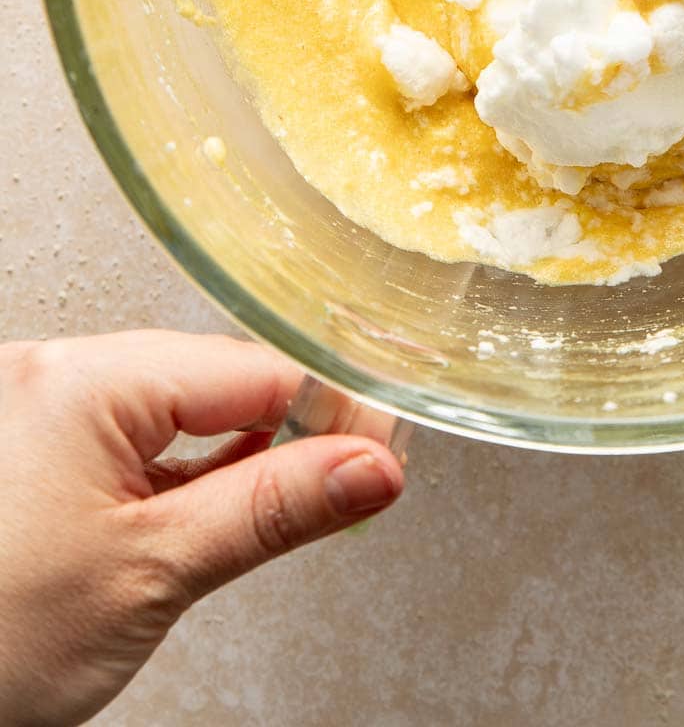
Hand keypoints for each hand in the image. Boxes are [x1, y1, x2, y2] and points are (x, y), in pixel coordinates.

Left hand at [0, 330, 404, 725]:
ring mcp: (32, 408)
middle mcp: (50, 373)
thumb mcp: (153, 574)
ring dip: (230, 456)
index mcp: (83, 379)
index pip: (250, 370)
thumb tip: (370, 467)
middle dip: (283, 431)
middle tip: (348, 486)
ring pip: (172, 409)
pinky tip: (202, 514)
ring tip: (274, 510)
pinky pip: (126, 437)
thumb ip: (273, 509)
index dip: (329, 411)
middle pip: (213, 380)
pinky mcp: (24, 448)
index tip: (385, 451)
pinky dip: (175, 474)